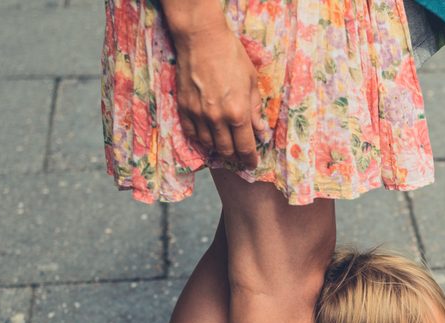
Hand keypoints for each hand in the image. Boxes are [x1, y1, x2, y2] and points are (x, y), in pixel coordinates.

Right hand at [172, 21, 265, 168]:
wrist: (201, 38)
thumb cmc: (231, 56)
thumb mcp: (251, 82)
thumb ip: (255, 109)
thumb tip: (260, 130)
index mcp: (238, 113)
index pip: (245, 148)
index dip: (250, 159)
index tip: (252, 164)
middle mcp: (217, 118)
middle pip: (226, 150)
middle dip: (235, 156)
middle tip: (239, 155)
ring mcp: (198, 114)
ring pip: (208, 144)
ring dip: (217, 148)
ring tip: (224, 146)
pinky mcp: (183, 107)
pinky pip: (191, 133)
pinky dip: (200, 138)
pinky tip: (207, 136)